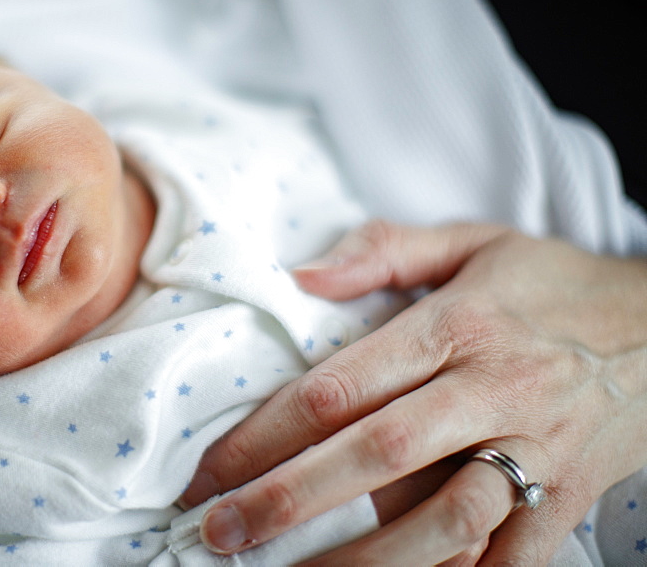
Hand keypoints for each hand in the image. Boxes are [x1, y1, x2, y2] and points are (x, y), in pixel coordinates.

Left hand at [180, 220, 646, 563]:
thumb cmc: (550, 284)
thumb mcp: (471, 241)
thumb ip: (383, 250)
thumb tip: (303, 274)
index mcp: (455, 325)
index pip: (341, 385)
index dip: (264, 432)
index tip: (208, 469)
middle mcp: (491, 389)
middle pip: (375, 453)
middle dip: (287, 499)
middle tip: (219, 532)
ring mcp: (534, 450)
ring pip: (443, 519)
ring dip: (362, 559)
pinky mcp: (566, 498)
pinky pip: (509, 557)